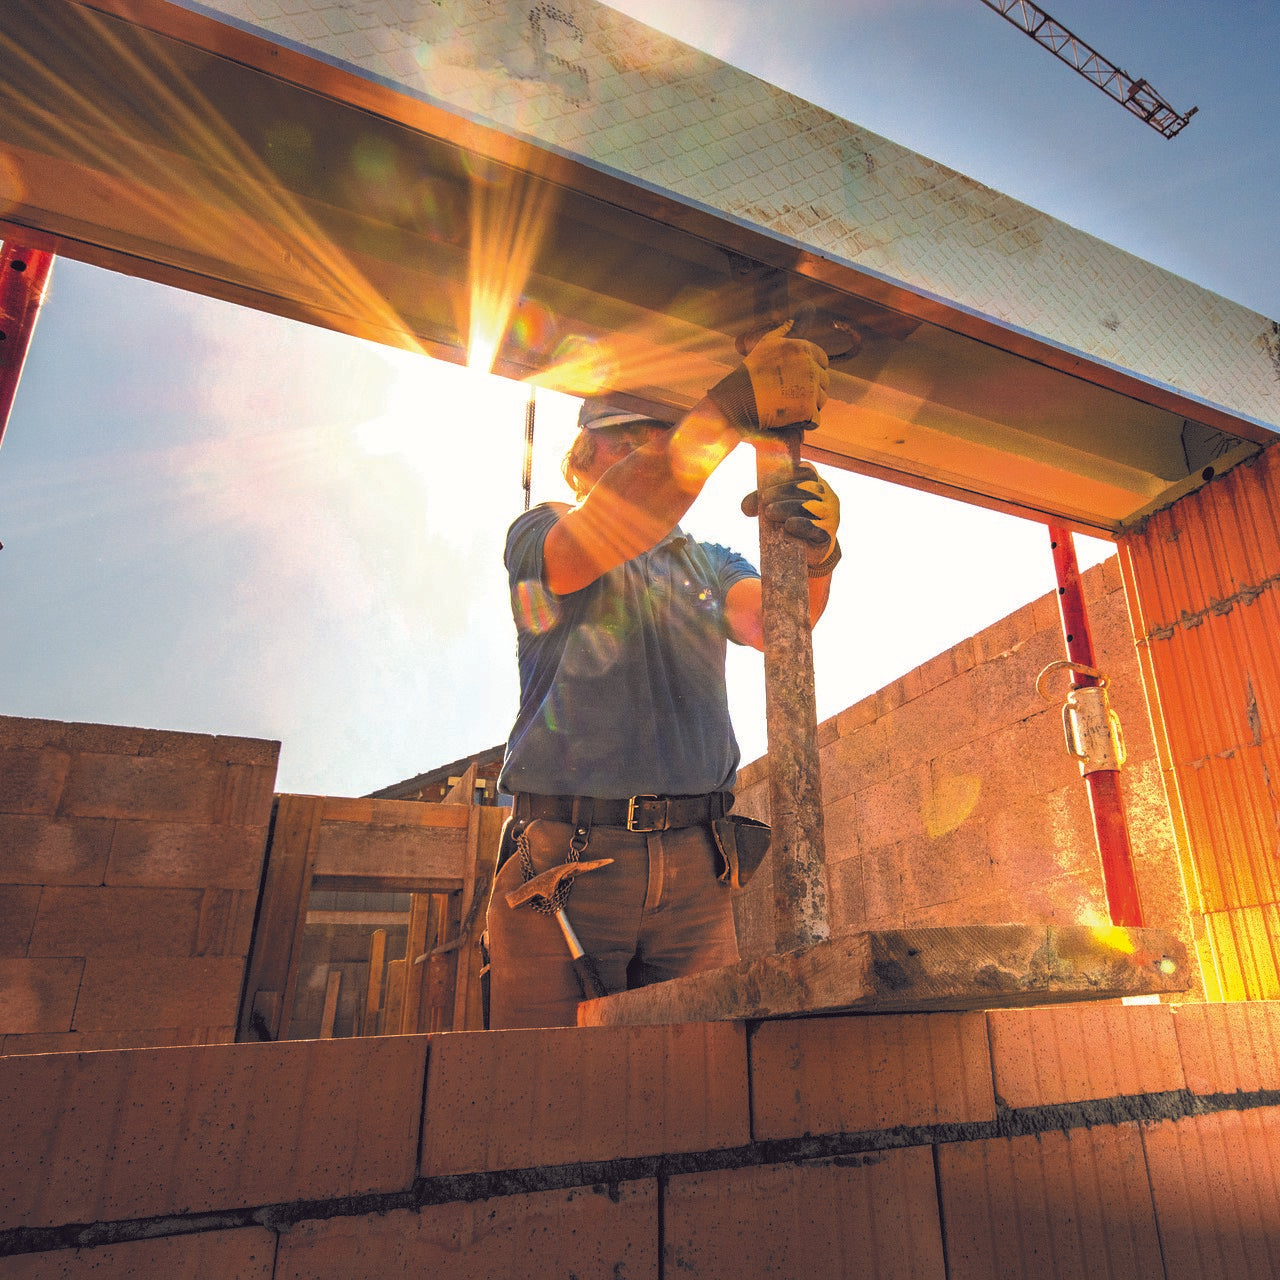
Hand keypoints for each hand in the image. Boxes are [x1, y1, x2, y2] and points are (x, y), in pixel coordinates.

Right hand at [708, 321, 829, 431]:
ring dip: (809, 404)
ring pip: (821, 400)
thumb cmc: (751, 371)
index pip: (823, 361)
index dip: (811, 370)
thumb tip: (793, 319)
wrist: (739, 398)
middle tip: (790, 394)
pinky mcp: (808, 410)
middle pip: (823, 382)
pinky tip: (791, 418)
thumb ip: (783, 330)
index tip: (796, 378)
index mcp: (805, 349)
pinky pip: (815, 419)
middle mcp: (811, 367)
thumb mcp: (766, 344)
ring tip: (788, 405)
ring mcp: (811, 390)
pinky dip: (805, 421)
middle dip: (811, 388)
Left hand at [741, 463, 839, 551]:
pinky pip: (817, 528)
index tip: (765, 481)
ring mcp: (830, 514)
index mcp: (816, 482)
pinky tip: (789, 525)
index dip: (785, 474)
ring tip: (769, 512)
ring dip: (787, 507)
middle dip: (782, 491)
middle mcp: (827, 495)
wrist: (809, 550)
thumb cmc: (792, 521)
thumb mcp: (777, 506)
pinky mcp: (828, 534)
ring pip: (810, 506)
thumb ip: (762, 501)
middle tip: (763, 498)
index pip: (804, 471)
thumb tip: (745, 507)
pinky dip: (803, 525)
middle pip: (806, 487)